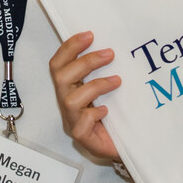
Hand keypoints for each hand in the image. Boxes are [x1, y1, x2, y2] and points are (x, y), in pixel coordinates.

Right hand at [50, 31, 121, 162]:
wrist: (123, 148)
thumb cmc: (115, 116)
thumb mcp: (108, 90)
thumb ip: (105, 72)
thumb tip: (114, 47)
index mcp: (70, 89)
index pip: (59, 64)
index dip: (70, 47)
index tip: (90, 34)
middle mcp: (67, 104)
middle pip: (61, 77)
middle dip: (84, 62)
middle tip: (109, 54)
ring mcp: (72, 122)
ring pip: (70, 99)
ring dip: (95, 85)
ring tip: (117, 81)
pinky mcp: (83, 139)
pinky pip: (80, 125)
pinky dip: (93, 114)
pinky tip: (107, 110)